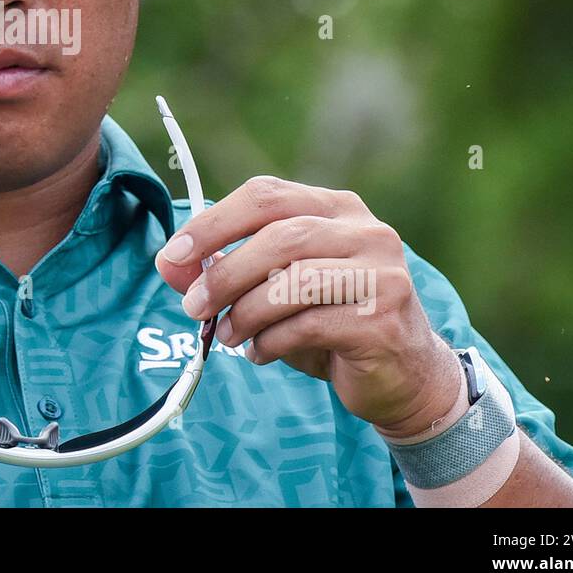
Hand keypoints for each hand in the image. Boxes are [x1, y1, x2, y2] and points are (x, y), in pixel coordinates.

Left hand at [154, 175, 460, 437]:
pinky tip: (260, 353)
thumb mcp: (272, 290)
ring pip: (295, 280)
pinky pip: (310, 324)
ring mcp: (382, 273)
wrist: (405, 376)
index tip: (174, 254)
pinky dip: (271, 341)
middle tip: (192, 306)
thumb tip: (167, 264)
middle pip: (280, 235)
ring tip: (226, 336)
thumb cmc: (330, 323)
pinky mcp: (383, 319)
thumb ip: (222, 271)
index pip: (266, 195)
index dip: (214, 222)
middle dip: (225, 272)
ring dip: (246, 311)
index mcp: (337, 208)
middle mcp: (366, 231)